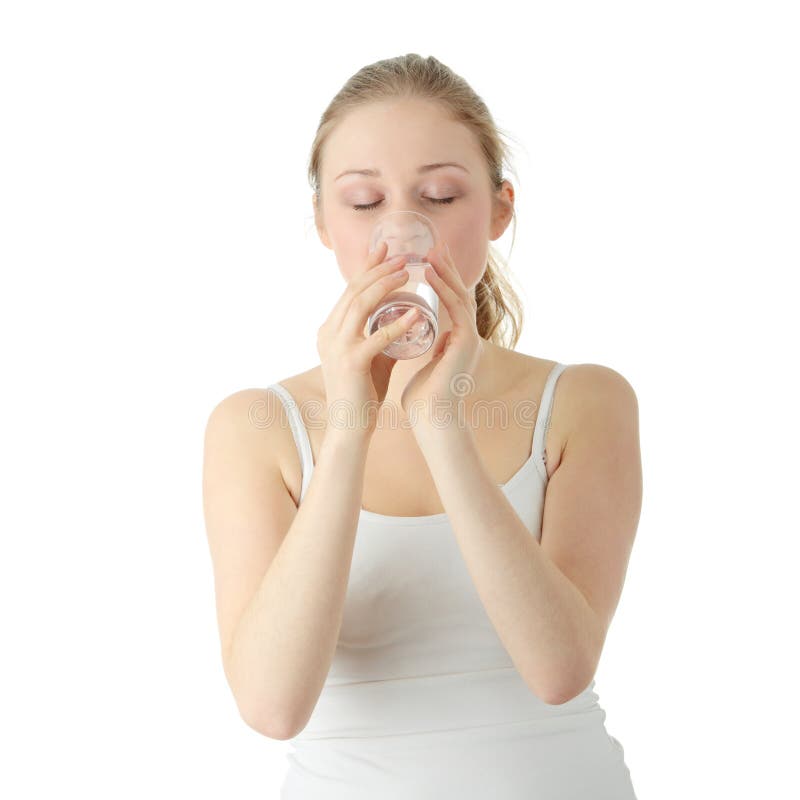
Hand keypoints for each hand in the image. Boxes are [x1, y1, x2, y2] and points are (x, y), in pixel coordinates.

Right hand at [317, 241, 420, 432]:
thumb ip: (383, 337)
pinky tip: (417, 313)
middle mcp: (329, 333)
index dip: (367, 267)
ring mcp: (337, 346)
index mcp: (330, 329)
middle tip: (402, 255)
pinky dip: (398, 323)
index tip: (385, 248)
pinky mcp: (351, 362)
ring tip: (407, 272)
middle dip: (378, 269)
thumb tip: (406, 318)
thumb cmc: (363, 393)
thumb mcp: (372, 357)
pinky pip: (377, 336)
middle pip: (354, 291)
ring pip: (361, 305)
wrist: (349, 426)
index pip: (349, 290)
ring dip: (386, 285)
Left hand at [399, 240, 483, 433]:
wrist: (431, 419)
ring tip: (433, 251)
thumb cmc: (423, 399)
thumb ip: (427, 348)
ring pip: (460, 297)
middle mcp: (466, 337)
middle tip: (436, 245)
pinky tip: (431, 273)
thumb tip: (423, 335)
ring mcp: (469, 339)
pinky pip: (456, 308)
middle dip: (447, 269)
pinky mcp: (466, 343)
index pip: (451, 304)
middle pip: (459, 294)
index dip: (442, 281)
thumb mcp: (423, 364)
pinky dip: (444, 288)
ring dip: (446, 272)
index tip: (429, 261)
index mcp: (456, 341)